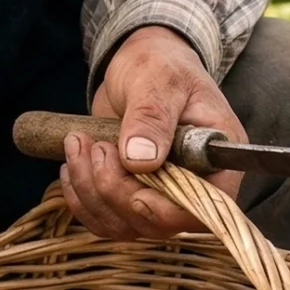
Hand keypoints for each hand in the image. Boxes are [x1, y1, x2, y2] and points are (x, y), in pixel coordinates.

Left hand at [59, 26, 246, 239]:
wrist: (140, 63)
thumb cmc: (159, 65)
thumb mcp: (158, 80)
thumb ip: (151, 117)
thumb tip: (140, 160)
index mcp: (218, 159)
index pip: (204, 208)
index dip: (167, 210)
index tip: (133, 187)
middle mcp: (194, 186)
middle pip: (157, 223)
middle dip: (115, 190)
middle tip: (95, 145)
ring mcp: (161, 195)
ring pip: (125, 225)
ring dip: (91, 192)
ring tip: (77, 144)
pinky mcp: (131, 194)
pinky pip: (105, 219)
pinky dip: (81, 199)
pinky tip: (71, 165)